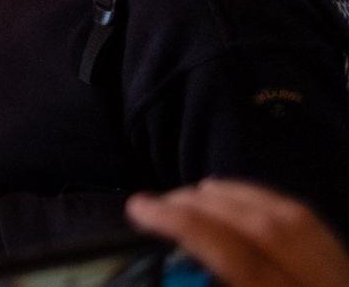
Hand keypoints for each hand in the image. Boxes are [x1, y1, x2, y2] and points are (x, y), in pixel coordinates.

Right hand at [128, 179, 348, 286]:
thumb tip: (170, 268)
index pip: (238, 258)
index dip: (186, 225)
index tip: (139, 207)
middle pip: (266, 228)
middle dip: (206, 205)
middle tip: (160, 201)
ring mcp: (344, 275)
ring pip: (294, 217)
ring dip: (238, 196)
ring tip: (196, 192)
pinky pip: (313, 224)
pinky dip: (273, 205)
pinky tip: (246, 202)